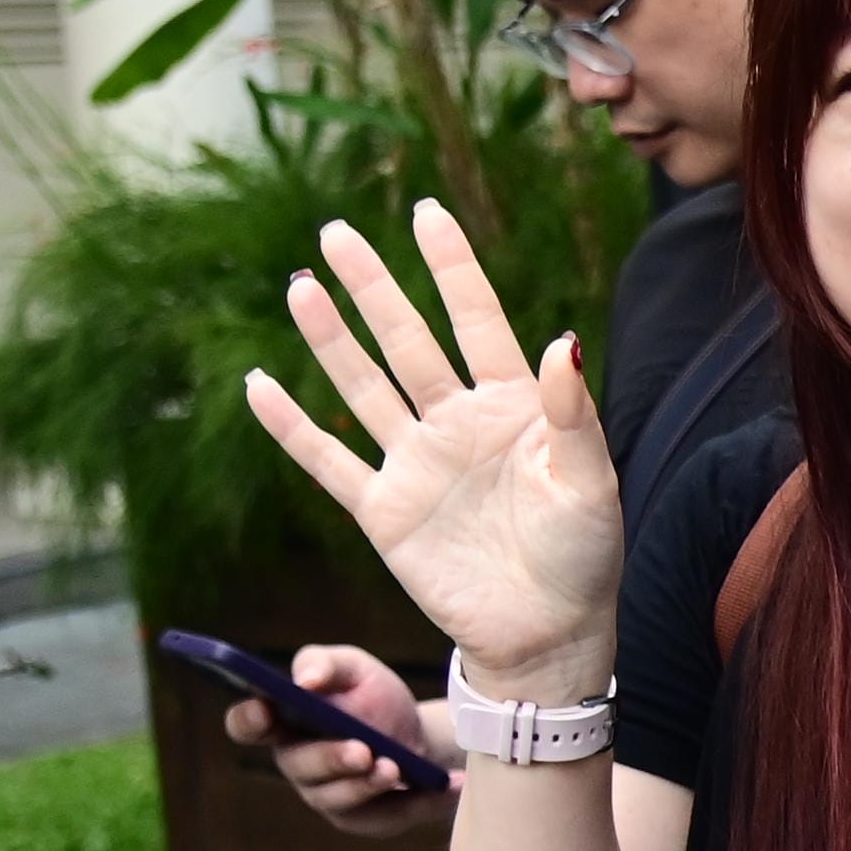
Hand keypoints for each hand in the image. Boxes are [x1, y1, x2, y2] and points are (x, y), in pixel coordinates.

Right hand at [228, 639, 452, 839]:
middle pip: (299, 765)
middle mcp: (297, 763)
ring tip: (395, 767)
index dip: (248, 720)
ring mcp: (326, 796)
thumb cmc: (372, 698)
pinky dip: (420, 801)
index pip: (246, 725)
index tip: (265, 710)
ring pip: (338, 798)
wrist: (417, 732)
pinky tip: (450, 785)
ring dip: (367, 784)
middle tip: (363, 750)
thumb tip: (306, 679)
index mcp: (283, 721)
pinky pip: (387, 817)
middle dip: (331, 758)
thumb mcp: (355, 669)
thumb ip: (327, 664)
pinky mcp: (362, 819)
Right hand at [242, 203, 623, 696]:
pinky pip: (329, 460)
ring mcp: (417, 463)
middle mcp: (458, 422)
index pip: (477, 319)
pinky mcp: (384, 511)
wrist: (548, 636)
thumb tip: (562, 340)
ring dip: (330, 338)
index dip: (452, 268)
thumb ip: (573, 414)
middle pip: (407, 340)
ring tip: (299, 286)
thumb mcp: (591, 482)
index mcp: (513, 406)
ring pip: (363, 385)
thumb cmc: (585, 558)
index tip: (427, 213)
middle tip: (335, 232)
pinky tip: (259, 385)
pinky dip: (292, 427)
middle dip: (373, 287)